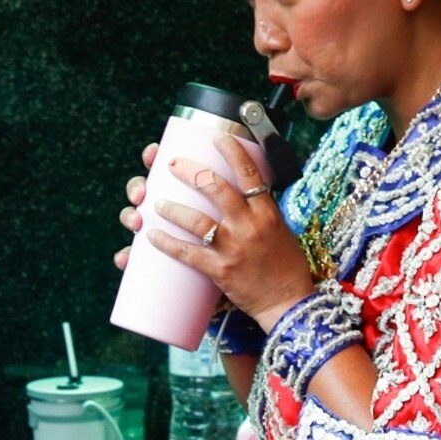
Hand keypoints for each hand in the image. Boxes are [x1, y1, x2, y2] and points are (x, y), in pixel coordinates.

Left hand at [114, 129, 317, 324]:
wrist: (289, 303)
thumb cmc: (286, 268)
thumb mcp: (280, 231)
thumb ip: (258, 213)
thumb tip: (239, 195)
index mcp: (267, 212)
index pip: (249, 172)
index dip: (231, 150)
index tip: (215, 136)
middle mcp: (250, 226)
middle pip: (215, 188)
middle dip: (189, 172)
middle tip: (172, 164)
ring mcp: (234, 248)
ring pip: (196, 219)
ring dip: (171, 207)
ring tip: (154, 202)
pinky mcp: (221, 270)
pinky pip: (187, 253)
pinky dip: (166, 243)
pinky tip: (151, 235)